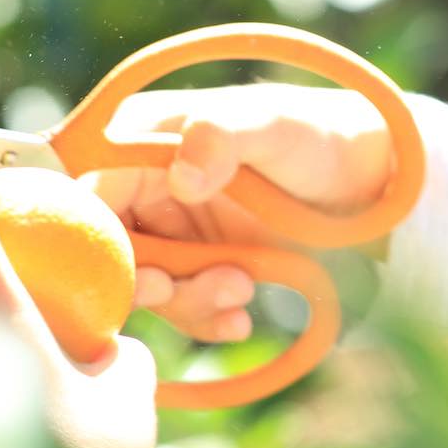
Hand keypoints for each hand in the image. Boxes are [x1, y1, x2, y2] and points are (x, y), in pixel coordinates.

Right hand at [82, 83, 396, 341]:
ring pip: (146, 286)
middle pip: (106, 251)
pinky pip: (181, 308)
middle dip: (141, 280)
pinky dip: (206, 320)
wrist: (364, 181)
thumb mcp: (273, 126)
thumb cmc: (314, 136)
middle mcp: (141, 187)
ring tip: (244, 288)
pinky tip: (240, 321)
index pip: (83, 195)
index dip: (92, 239)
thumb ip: (225, 135)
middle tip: (171, 290)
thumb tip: (183, 174)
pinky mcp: (197, 268)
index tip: (135, 267)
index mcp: (137, 142)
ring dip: (186, 301)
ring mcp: (168, 231)